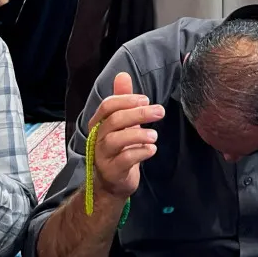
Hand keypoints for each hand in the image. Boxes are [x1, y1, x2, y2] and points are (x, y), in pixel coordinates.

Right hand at [84, 73, 163, 200]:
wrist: (113, 182)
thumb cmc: (120, 147)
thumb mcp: (122, 122)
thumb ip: (122, 100)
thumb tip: (122, 74)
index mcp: (98, 123)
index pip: (108, 105)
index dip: (128, 100)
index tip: (146, 99)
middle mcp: (97, 138)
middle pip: (114, 120)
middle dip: (139, 113)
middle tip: (160, 111)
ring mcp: (102, 156)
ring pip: (116, 140)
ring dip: (139, 134)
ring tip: (155, 135)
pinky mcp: (112, 172)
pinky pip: (124, 159)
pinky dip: (141, 152)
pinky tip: (152, 150)